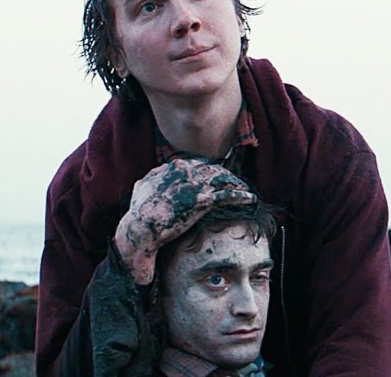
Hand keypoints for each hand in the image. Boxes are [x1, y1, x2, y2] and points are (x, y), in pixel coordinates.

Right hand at [113, 159, 255, 283]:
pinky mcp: (203, 201)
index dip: (211, 169)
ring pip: (224, 180)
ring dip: (237, 183)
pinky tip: (251, 199)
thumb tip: (151, 177)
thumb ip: (152, 179)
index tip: (218, 174)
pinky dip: (242, 196)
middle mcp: (187, 172)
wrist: (142, 226)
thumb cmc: (140, 211)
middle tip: (235, 181)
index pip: (199, 164)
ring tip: (245, 189)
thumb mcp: (143, 188)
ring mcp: (196, 185)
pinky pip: (228, 196)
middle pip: (215, 169)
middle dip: (226, 175)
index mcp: (174, 167)